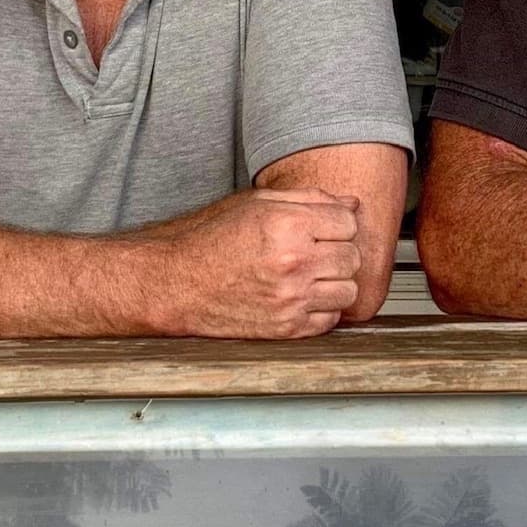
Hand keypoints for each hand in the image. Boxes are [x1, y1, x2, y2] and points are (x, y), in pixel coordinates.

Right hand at [147, 187, 362, 338]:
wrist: (174, 282)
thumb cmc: (209, 238)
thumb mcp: (256, 203)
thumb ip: (309, 199)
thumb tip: (352, 204)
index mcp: (287, 225)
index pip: (349, 222)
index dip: (337, 224)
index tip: (323, 228)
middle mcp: (293, 262)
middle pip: (352, 257)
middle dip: (338, 252)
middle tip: (315, 251)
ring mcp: (291, 298)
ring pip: (348, 291)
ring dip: (334, 283)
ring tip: (309, 275)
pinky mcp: (286, 328)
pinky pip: (330, 319)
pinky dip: (322, 309)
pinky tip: (301, 296)